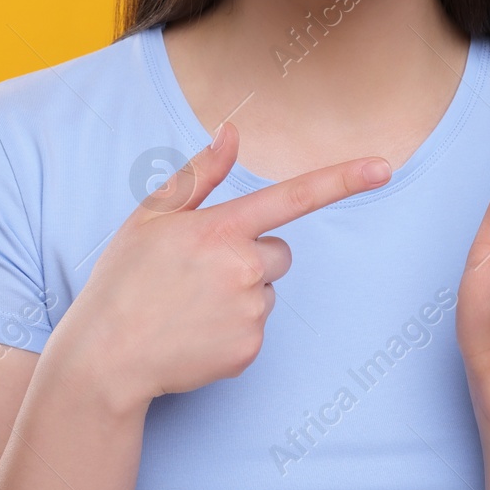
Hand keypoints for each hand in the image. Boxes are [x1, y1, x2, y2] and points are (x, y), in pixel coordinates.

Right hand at [50, 123, 391, 411]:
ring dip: (240, 293)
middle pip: (278, 252)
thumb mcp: (152, 217)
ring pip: (267, 289)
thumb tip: (232, 130)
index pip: (294, 196)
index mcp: (221, 228)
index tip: (384, 167)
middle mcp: (243, 267)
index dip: (343, 179)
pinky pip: (257, 326)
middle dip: (250, 257)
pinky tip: (195, 332)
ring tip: (191, 306)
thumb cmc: (123, 281)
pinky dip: (233, 328)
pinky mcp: (250, 348)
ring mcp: (250, 311)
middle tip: (198, 275)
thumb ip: (200, 173)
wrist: (105, 359)